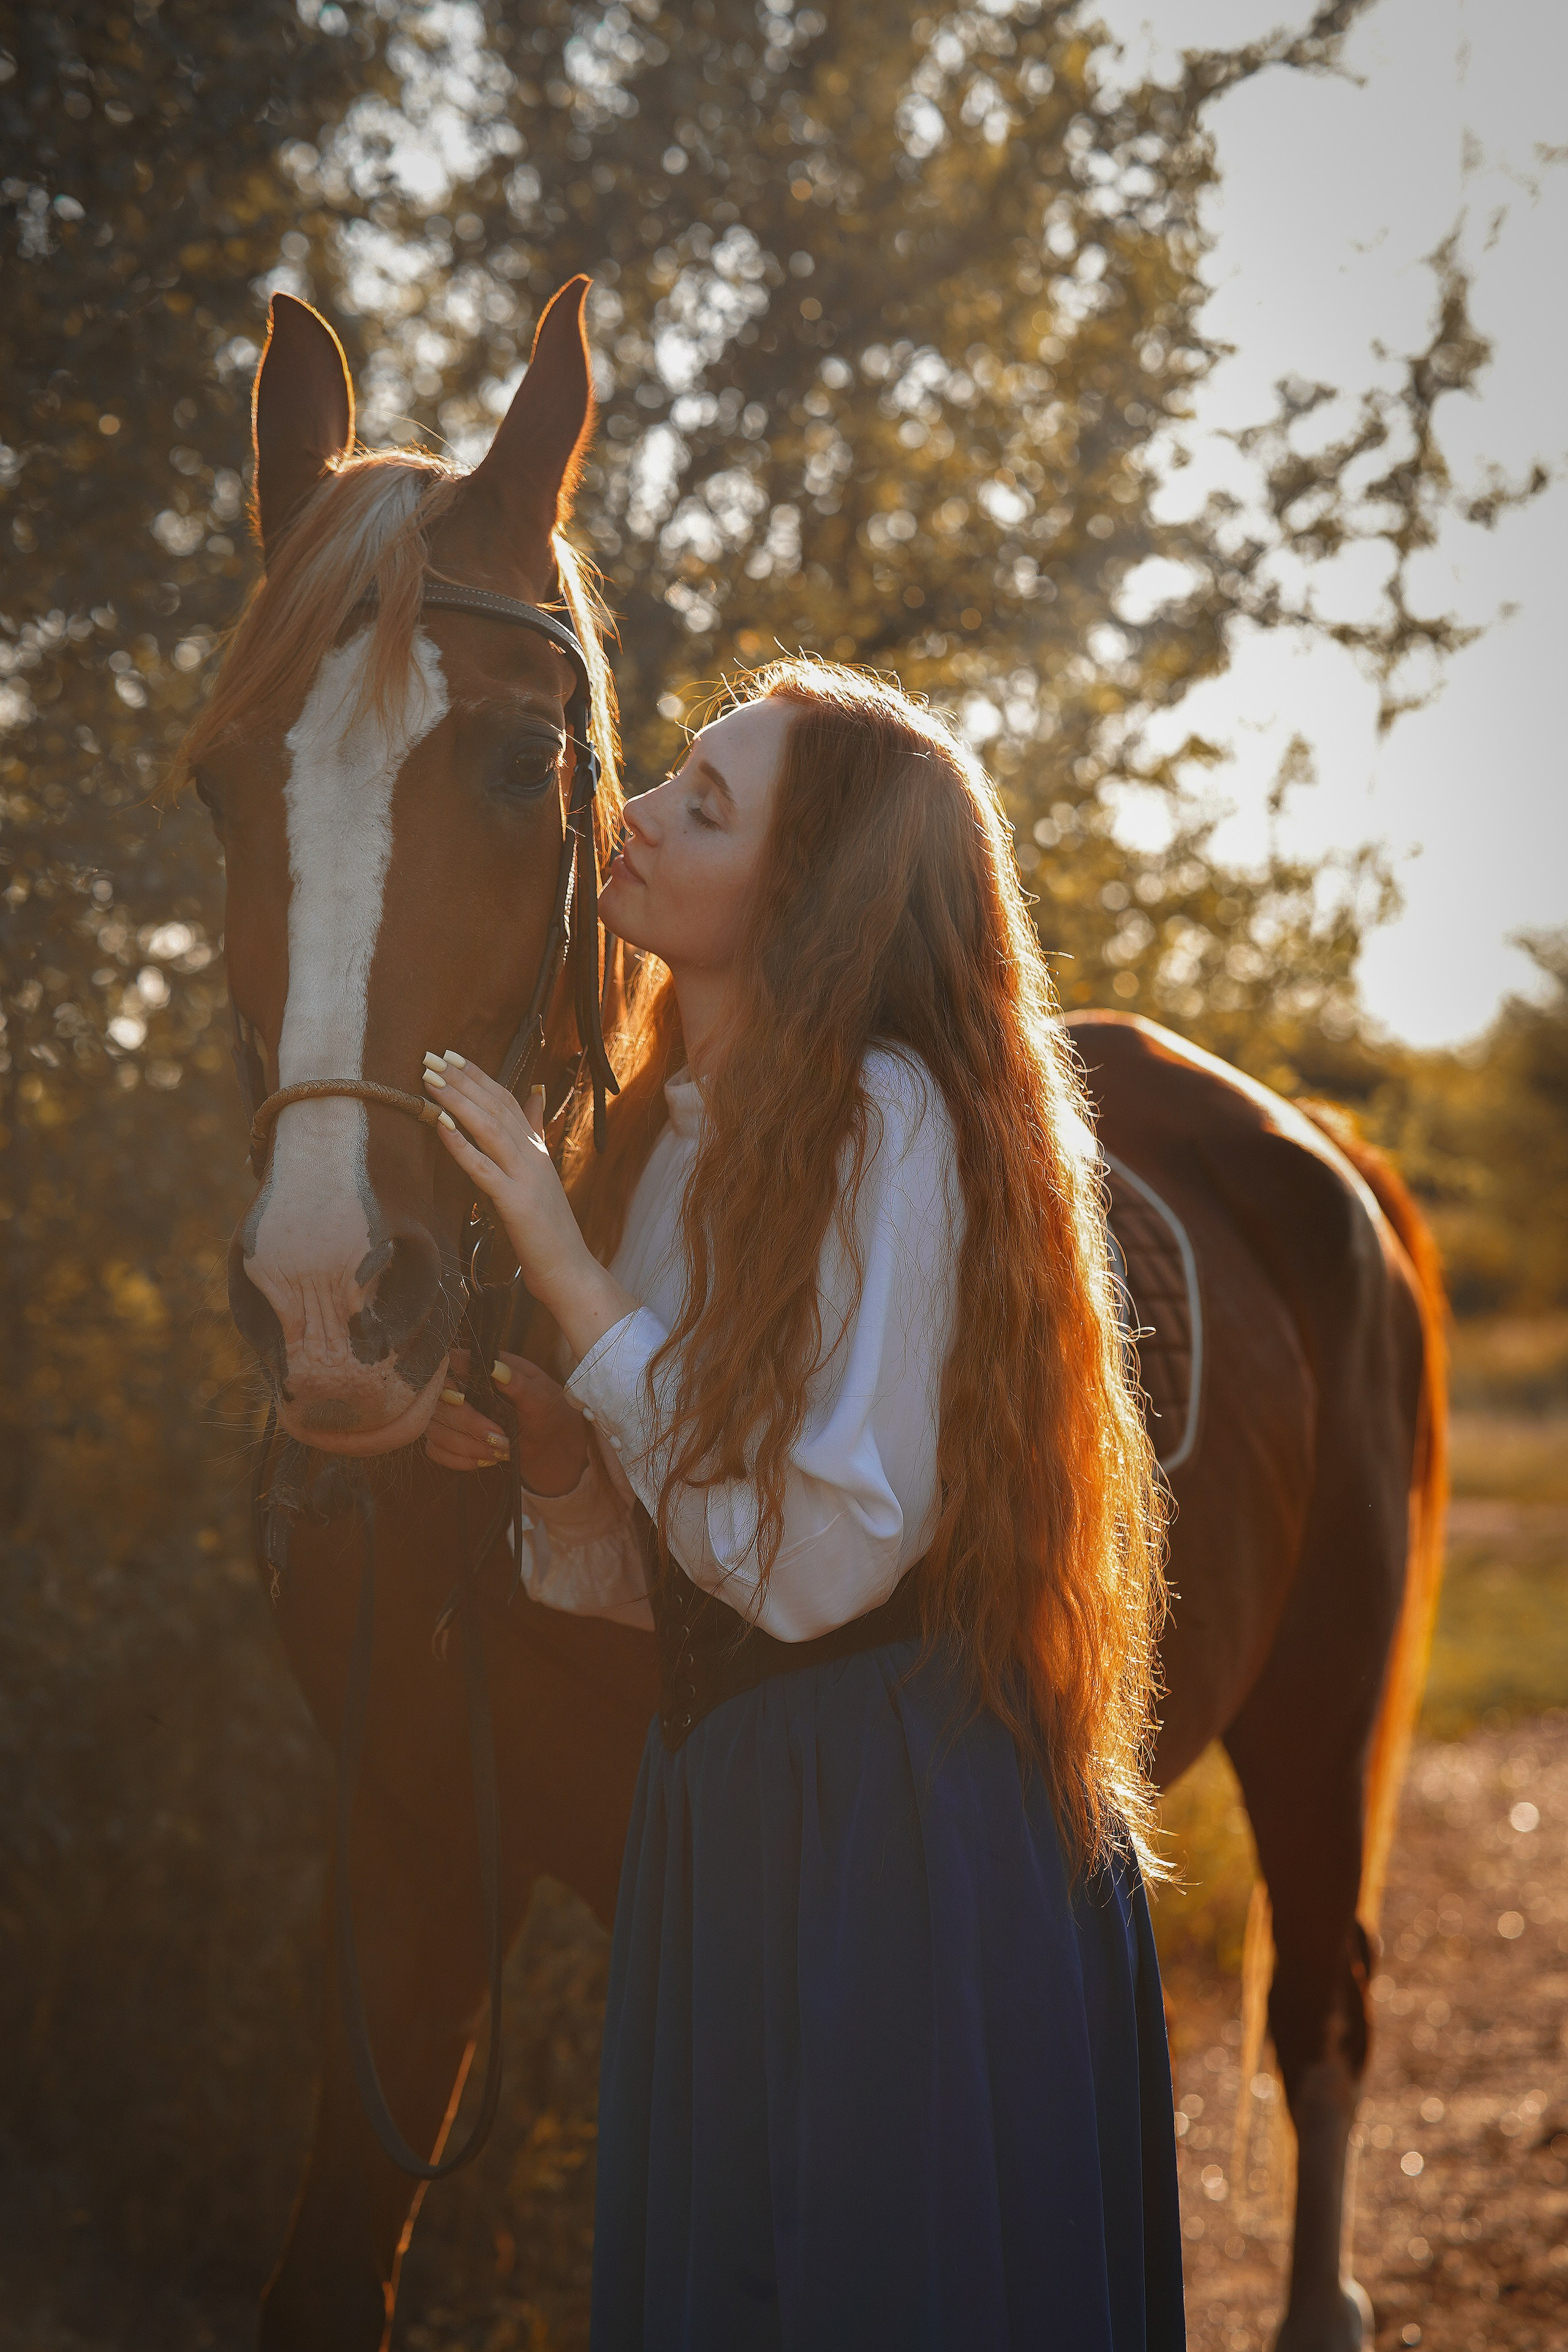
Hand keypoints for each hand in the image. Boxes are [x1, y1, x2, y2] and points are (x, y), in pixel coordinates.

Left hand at [422, 1052, 634, 1354]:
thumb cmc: (548, 1226)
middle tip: (431, 1056)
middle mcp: (532, 1155)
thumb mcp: (541, 1172)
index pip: (506, 1100)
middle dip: (462, 1080)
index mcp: (536, 1148)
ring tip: (430, 1079)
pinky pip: (483, 1168)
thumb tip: (536, 1093)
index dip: (479, 1076)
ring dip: (457, 1101)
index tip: (451, 1056)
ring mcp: (525, 1176)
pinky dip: (461, 1144)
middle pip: (495, 1107)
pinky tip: (440, 1125)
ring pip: (489, 1128)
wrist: (568, 1268)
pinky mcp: (515, 1202)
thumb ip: (536, 1131)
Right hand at [424, 1346, 590, 1496]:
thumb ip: (518, 1382)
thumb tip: (496, 1367)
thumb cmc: (545, 1408)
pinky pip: (435, 1450)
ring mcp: (449, 1414)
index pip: (445, 1363)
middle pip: (436, 1402)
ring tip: (499, 1450)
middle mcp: (458, 1387)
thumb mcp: (539, 1394)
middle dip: (468, 1424)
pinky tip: (485, 1459)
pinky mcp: (447, 1438)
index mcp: (478, 1366)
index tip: (462, 1399)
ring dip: (466, 1446)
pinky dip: (459, 1459)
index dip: (445, 1381)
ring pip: (435, 1429)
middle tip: (500, 1436)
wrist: (548, 1439)